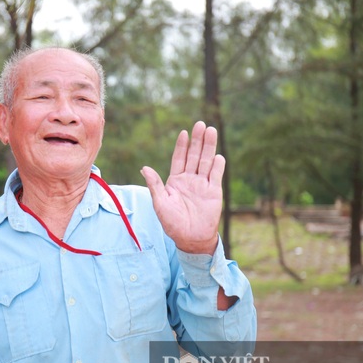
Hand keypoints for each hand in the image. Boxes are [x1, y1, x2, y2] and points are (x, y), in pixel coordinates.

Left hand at [140, 121, 223, 254]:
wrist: (190, 238)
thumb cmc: (172, 223)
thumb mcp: (160, 203)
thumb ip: (155, 185)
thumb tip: (144, 168)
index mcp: (175, 181)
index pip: (179, 158)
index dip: (181, 145)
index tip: (183, 132)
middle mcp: (190, 179)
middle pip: (194, 155)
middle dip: (197, 140)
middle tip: (200, 124)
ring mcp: (202, 184)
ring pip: (206, 161)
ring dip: (208, 147)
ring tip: (211, 131)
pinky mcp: (214, 191)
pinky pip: (216, 175)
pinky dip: (218, 165)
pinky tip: (218, 156)